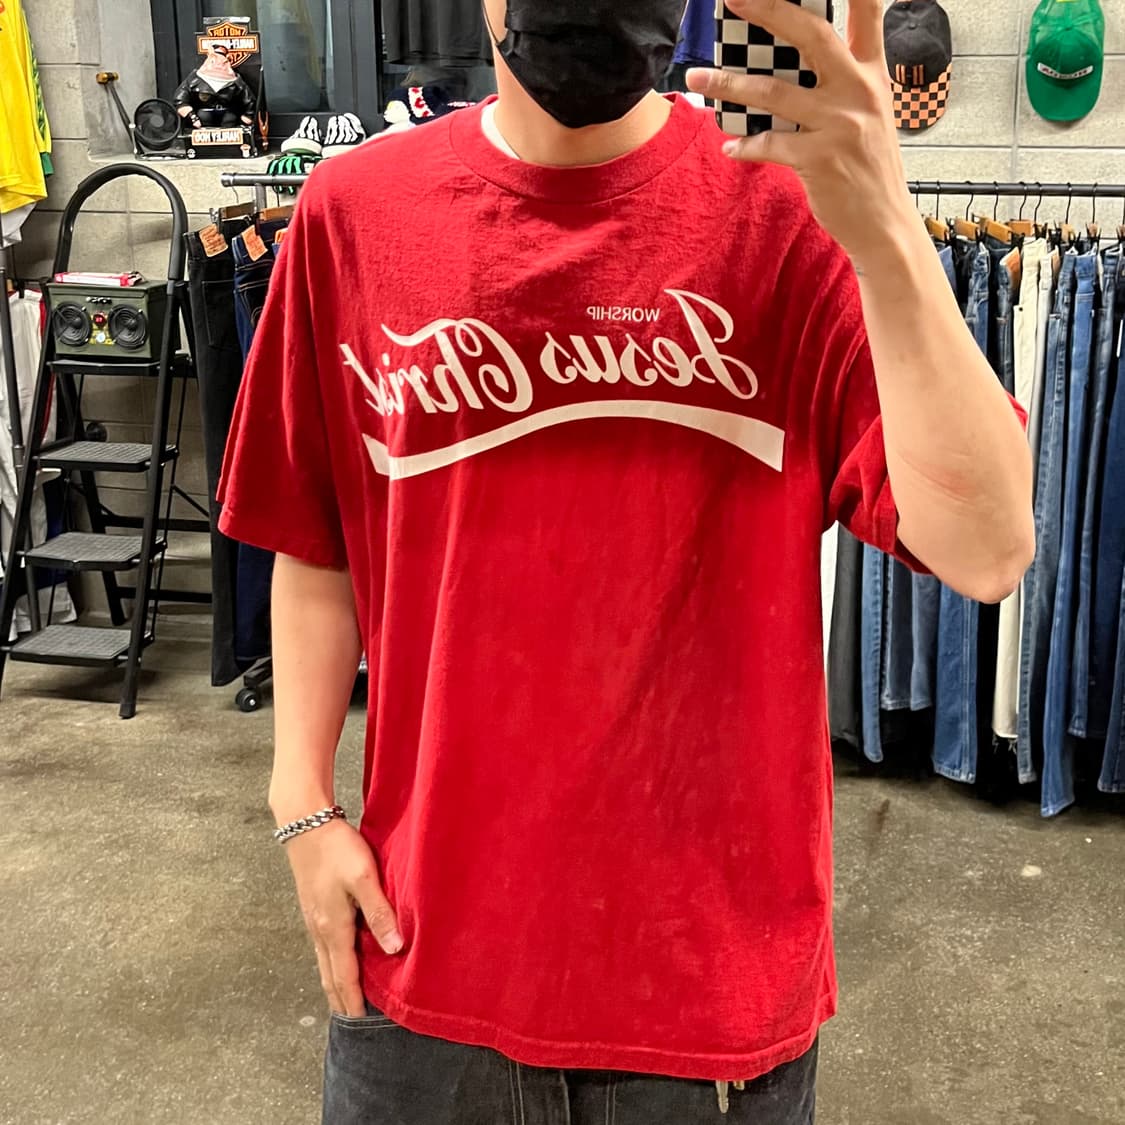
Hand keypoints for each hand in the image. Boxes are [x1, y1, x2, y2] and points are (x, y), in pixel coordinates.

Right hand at [284, 819, 402, 1016]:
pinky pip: (321, 947)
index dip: (353, 998)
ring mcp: (312, 919)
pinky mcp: (312, 907)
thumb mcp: (363, 878)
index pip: (344, 973)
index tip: (360, 1020)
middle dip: (340, 998)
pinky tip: (336, 961)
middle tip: (351, 1020)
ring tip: (343, 999)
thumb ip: (379, 912)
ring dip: (333, 982)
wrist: (305, 824)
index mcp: (333, 926)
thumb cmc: (337, 849)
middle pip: (329, 974)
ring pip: (323, 961)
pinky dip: (329, 963)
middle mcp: (319, 929)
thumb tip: (394, 949)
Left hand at [687, 0, 915, 266]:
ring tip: (696, 78)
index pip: (868, 14)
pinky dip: (744, 145)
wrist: (884, 223)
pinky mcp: (820, 160)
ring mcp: (839, 125)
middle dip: (768, 9)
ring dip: (728, 83)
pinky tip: (730, 148)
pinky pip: (768, 144)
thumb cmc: (870, 167)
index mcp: (873, 74)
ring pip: (773, 92)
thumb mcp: (871, 113)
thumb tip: (801, 59)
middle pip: (811, 35)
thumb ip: (845, 80)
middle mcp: (859, 92)